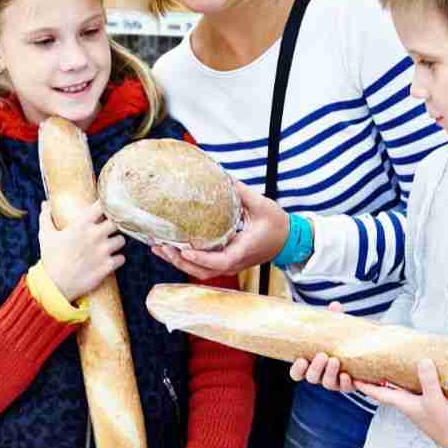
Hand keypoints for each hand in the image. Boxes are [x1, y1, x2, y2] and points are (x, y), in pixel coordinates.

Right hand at [39, 200, 124, 302]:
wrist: (55, 286)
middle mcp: (95, 235)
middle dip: (114, 225)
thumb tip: (45, 203)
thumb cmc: (50, 259)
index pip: (102, 205)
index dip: (107, 205)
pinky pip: (122, 258)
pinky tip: (111, 260)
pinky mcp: (108, 266)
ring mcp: (103, 251)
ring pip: (122, 240)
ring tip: (110, 246)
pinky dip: (117, 260)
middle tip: (109, 229)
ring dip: (117, 242)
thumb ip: (46, 216)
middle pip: (117, 222)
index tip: (105, 208)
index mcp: (81, 224)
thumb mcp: (45, 235)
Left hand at [151, 181, 288, 279]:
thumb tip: (222, 175)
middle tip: (162, 246)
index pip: (220, 262)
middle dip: (181, 262)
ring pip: (200, 272)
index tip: (184, 250)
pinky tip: (171, 249)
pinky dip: (186, 260)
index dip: (201, 259)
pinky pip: (203, 266)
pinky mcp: (226, 261)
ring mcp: (230, 264)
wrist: (288, 239)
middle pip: (203, 271)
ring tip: (159, 248)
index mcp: (243, 251)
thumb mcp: (262, 205)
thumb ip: (242, 192)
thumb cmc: (277, 224)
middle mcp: (235, 262)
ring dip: (179, 262)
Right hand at [290, 304, 355, 391]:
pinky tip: (346, 374)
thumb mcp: (333, 329)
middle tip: (322, 355)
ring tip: (334, 360)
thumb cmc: (337, 340)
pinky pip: (344, 387)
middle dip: (316, 368)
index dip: (297, 369)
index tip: (302, 360)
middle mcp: (319, 375)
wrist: (359, 351)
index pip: (296, 373)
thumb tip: (335, 305)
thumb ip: (332, 319)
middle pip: (311, 378)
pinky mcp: (346, 384)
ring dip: (329, 373)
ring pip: (326, 383)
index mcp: (309, 364)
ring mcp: (332, 381)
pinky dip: (344, 382)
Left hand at [355, 359, 447, 447]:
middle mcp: (405, 402)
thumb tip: (423, 360)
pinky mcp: (428, 401)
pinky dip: (408, 378)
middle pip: (383, 388)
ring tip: (384, 361)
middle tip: (363, 363)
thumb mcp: (435, 400)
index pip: (376, 392)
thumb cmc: (444, 422)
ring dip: (390, 376)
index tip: (346, 374)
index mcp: (401, 402)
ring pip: (397, 387)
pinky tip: (413, 369)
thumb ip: (428, 381)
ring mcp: (416, 402)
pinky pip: (412, 387)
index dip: (362, 383)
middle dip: (373, 377)